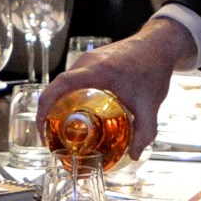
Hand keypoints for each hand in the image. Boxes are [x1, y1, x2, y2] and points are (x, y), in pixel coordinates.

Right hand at [37, 15, 191, 159]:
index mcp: (97, 70)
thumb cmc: (153, 69)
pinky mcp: (92, 60)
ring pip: (65, 82)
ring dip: (58, 102)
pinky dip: (68, 95)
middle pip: (58, 86)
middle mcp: (87, 62)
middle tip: (51, 135)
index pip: (61, 84)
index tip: (42, 124)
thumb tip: (134, 155)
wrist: (159, 44)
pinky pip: (73, 79)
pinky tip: (76, 111)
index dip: (46, 104)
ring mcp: (88, 59)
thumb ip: (144, 132)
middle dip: (48, 110)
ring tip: (60, 126)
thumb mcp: (149, 105)